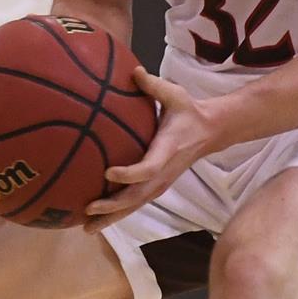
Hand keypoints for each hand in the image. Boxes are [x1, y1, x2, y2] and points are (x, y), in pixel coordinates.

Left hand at [84, 67, 219, 231]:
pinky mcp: (157, 187)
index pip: (148, 168)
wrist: (211, 132)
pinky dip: (117, 214)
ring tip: (86, 228)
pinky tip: (97, 221)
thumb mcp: (175, 94)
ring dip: (111, 218)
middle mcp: (163, 172)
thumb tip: (134, 70)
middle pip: (137, 196)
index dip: (129, 173)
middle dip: (113, 206)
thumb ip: (154, 86)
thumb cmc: (188, 111)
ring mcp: (161, 183)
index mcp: (167, 150)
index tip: (108, 172)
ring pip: (135, 206)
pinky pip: (136, 204)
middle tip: (88, 209)